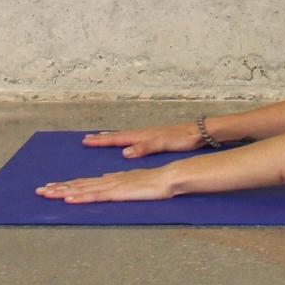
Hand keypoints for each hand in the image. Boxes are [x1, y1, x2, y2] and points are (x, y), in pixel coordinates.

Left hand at [36, 163, 188, 203]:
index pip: (84, 182)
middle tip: (39, 191)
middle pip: (78, 184)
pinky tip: (68, 198)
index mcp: (111, 179)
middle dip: (58, 187)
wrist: (167, 177)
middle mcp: (107, 180)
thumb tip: (104, 180)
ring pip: (82, 189)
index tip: (52, 187)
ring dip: (63, 191)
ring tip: (46, 193)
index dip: (67, 185)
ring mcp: (110, 186)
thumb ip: (118, 182)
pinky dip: (80, 196)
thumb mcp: (133, 183)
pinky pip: (94, 195)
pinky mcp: (116, 192)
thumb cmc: (154, 182)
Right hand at [79, 121, 201, 156]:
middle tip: (85, 139)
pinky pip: (131, 138)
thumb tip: (124, 152)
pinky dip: (122, 139)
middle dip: (101, 138)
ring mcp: (148, 135)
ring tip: (98, 138)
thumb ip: (145, 147)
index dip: (101, 141)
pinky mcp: (153, 138)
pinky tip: (123, 143)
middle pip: (117, 135)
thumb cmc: (182, 138)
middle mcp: (142, 133)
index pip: (117, 138)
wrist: (198, 131)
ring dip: (110, 137)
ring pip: (123, 136)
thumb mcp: (164, 143)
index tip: (86, 141)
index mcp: (142, 136)